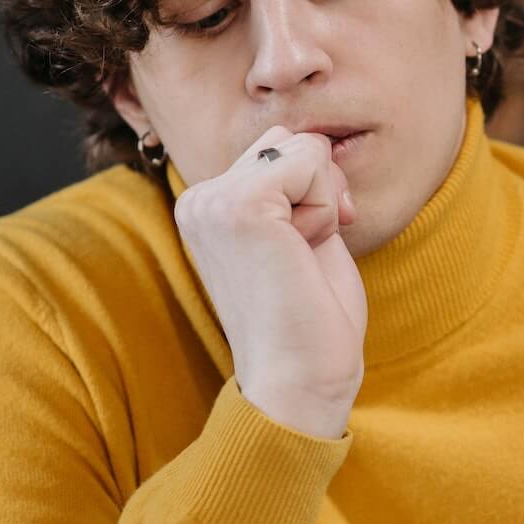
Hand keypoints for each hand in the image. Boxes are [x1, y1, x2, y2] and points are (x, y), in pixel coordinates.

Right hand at [174, 127, 368, 438]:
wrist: (300, 383)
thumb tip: (311, 139)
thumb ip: (296, 186)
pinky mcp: (239, 206)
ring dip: (324, 203)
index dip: (316, 193)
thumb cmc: (312, 321)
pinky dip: (325, 209)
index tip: (310, 248)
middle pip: (292, 141)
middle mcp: (199, 199)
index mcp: (207, 208)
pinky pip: (311, 161)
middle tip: (307, 255)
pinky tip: (302, 255)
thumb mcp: (301, 235)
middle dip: (322, 190)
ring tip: (300, 259)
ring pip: (305, 148)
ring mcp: (213, 201)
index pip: (280, 150)